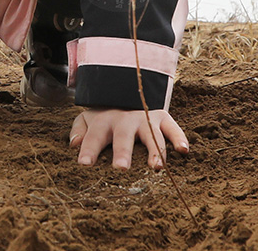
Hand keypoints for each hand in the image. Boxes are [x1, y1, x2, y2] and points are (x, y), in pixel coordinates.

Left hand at [68, 108, 187, 169]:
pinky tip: (183, 150)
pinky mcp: (163, 118)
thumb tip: (74, 144)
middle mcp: (125, 120)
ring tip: (155, 167)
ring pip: (151, 134)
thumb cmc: (106, 116)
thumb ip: (79, 130)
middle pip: (123, 136)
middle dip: (122, 151)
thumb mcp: (89, 118)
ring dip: (154, 150)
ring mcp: (145, 118)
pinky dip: (179, 138)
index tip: (84, 164)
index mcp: (104, 121)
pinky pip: (173, 128)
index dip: (88, 149)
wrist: (127, 89)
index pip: (94, 136)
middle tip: (121, 168)